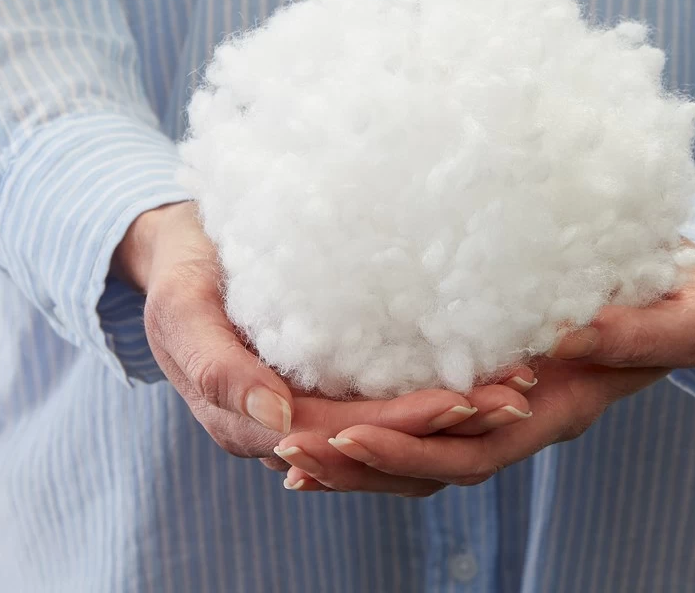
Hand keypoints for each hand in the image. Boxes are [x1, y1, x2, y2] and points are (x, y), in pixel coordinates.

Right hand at [112, 201, 537, 470]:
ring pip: (392, 436)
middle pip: (380, 441)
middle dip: (449, 423)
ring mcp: (311, 414)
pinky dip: (436, 397)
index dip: (405, 422)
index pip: (342, 435)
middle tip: (515, 394)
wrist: (178, 254)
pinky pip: (388, 407)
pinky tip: (484, 372)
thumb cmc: (180, 274)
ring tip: (516, 389)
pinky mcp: (330, 390)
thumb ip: (218, 368)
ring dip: (455, 419)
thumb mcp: (181, 311)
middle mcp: (286, 433)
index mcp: (249, 425)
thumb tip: (276, 418)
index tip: (464, 400)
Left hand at [278, 243, 694, 493]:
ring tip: (284, 449)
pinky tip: (322, 412)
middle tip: (286, 450)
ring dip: (355, 452)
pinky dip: (375, 418)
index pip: (473, 451)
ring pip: (420, 445)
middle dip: (360, 463)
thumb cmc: (687, 301)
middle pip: (429, 462)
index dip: (411, 451)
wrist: (687, 295)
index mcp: (560, 412)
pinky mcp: (489, 374)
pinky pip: (425, 411)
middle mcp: (525, 419)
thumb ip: (637, 334)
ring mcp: (505, 402)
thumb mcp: (684, 318)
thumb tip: (565, 338)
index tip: (350, 437)